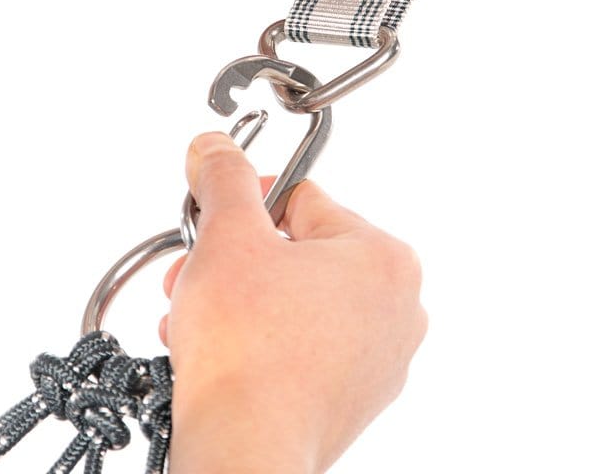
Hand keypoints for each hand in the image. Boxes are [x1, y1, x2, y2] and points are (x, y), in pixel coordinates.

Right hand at [159, 132, 427, 473]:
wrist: (245, 448)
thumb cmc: (247, 352)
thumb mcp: (227, 238)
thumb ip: (225, 179)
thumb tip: (216, 149)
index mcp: (384, 256)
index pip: (302, 200)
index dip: (245, 208)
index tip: (212, 224)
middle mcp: (397, 307)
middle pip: (300, 254)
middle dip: (238, 263)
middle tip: (196, 277)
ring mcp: (380, 358)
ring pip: (297, 304)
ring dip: (242, 304)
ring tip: (198, 320)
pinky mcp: (355, 398)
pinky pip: (304, 349)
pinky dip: (262, 345)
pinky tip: (222, 355)